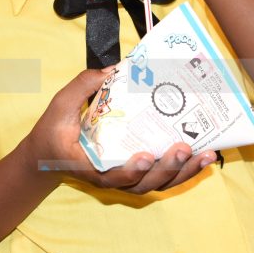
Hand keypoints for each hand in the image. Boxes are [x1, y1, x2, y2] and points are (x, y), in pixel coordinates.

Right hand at [25, 68, 214, 194]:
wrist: (48, 155)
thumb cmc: (54, 132)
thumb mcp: (59, 106)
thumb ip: (81, 86)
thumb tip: (112, 68)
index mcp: (89, 166)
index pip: (111, 176)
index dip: (130, 171)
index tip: (145, 156)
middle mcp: (110, 178)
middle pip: (144, 184)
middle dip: (167, 169)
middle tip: (183, 149)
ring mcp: (124, 178)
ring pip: (157, 184)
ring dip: (183, 172)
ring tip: (205, 155)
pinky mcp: (135, 174)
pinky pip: (161, 178)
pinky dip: (183, 171)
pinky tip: (202, 157)